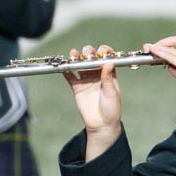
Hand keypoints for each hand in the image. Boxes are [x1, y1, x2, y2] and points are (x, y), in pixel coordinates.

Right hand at [63, 44, 122, 160]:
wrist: (102, 124)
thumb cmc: (112, 109)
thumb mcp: (112, 93)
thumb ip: (108, 79)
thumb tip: (109, 63)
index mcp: (109, 74)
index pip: (106, 58)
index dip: (104, 52)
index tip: (102, 51)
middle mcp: (97, 75)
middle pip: (91, 58)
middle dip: (89, 52)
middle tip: (87, 52)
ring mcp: (86, 80)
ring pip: (80, 65)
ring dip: (76, 58)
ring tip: (73, 54)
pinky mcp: (77, 87)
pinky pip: (70, 76)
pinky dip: (66, 70)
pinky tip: (64, 66)